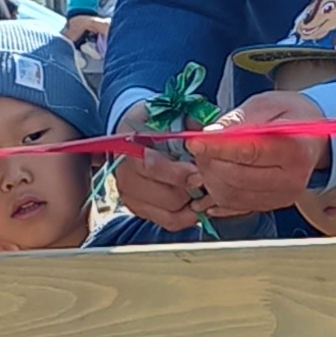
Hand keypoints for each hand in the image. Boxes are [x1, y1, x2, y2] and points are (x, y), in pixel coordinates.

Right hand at [106, 101, 208, 230]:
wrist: (134, 132)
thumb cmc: (154, 123)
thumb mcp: (169, 115)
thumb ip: (189, 123)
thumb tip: (209, 135)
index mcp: (129, 148)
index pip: (152, 167)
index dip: (178, 175)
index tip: (198, 174)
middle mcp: (126, 176)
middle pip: (167, 197)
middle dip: (191, 190)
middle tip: (205, 181)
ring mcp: (131, 196)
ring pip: (171, 213)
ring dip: (191, 203)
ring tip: (200, 189)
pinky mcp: (140, 210)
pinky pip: (170, 221)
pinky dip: (186, 215)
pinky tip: (193, 201)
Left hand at [190, 91, 332, 218]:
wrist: (314, 139)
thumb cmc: (292, 116)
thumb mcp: (268, 104)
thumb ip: (239, 119)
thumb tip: (211, 133)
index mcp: (296, 149)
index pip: (249, 152)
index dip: (217, 148)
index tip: (195, 141)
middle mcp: (292, 179)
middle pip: (237, 176)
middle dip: (210, 161)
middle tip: (199, 145)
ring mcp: (282, 197)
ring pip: (231, 194)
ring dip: (210, 176)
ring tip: (207, 157)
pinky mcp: (271, 206)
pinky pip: (234, 204)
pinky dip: (217, 189)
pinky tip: (214, 173)